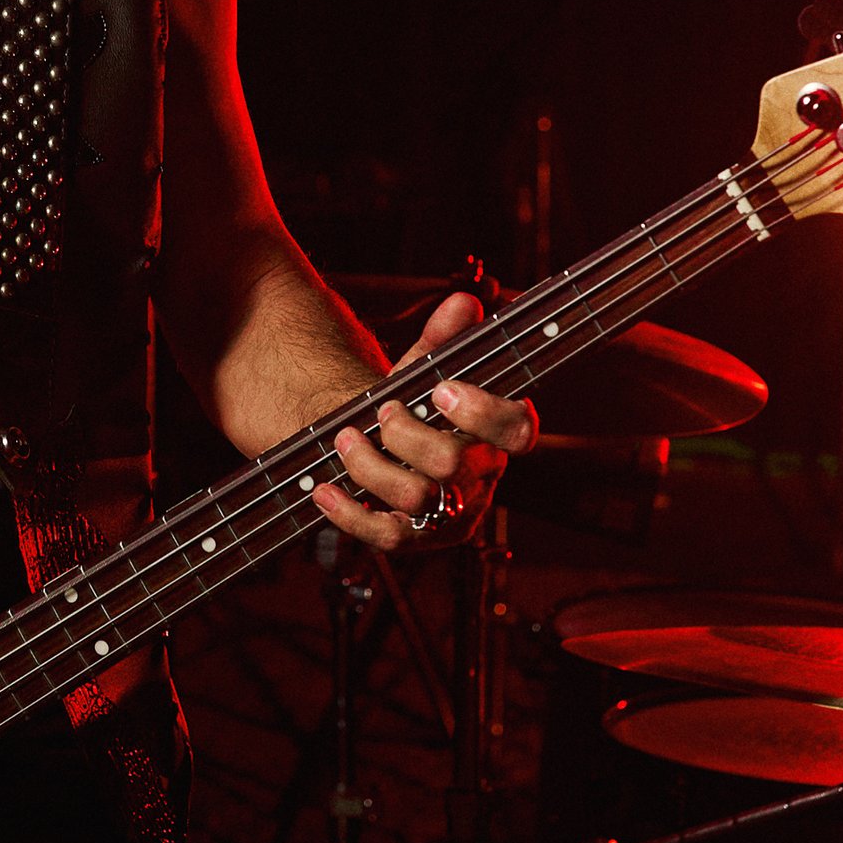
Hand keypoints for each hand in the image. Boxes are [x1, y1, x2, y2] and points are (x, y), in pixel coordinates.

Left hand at [309, 291, 537, 550]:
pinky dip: (350, 514)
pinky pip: (388, 537)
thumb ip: (442, 341)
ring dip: (370, 467)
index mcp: (496, 437)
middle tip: (381, 412)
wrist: (389, 456)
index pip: (518, 430)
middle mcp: (480, 480)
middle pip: (454, 463)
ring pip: (417, 499)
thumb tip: (463, 303)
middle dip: (407, 434)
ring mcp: (450, 515)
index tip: (441, 390)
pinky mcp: (417, 540)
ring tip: (343, 440)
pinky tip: (323, 489)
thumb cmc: (417, 413)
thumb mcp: (425, 373)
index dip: (483, 412)